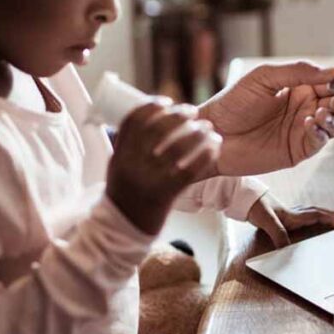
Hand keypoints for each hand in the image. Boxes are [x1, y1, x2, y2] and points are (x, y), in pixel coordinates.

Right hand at [107, 102, 221, 234]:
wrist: (122, 232)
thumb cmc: (125, 196)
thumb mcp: (119, 167)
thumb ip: (130, 145)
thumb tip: (148, 120)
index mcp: (120, 154)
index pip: (134, 119)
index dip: (152, 105)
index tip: (168, 101)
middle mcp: (131, 163)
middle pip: (158, 128)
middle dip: (179, 115)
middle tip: (193, 112)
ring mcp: (148, 179)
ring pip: (177, 147)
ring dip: (197, 134)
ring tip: (209, 129)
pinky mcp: (165, 194)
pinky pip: (189, 170)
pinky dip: (205, 155)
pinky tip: (215, 148)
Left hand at [198, 62, 333, 175]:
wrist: (213, 134)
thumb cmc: (232, 103)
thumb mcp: (264, 78)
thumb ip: (298, 72)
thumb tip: (333, 70)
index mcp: (297, 88)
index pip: (328, 83)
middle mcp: (303, 108)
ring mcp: (301, 130)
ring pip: (333, 124)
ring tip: (319, 113)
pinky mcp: (297, 151)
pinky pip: (319, 142)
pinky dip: (320, 133)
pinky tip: (309, 124)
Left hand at [246, 193, 333, 247]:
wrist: (243, 198)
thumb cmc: (255, 206)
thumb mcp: (266, 221)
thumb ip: (278, 234)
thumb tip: (286, 249)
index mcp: (292, 215)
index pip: (315, 215)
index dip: (328, 218)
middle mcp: (292, 213)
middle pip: (315, 212)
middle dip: (329, 215)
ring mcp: (286, 212)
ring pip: (308, 211)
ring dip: (320, 214)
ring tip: (329, 216)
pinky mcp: (280, 213)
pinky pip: (300, 213)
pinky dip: (308, 214)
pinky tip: (305, 217)